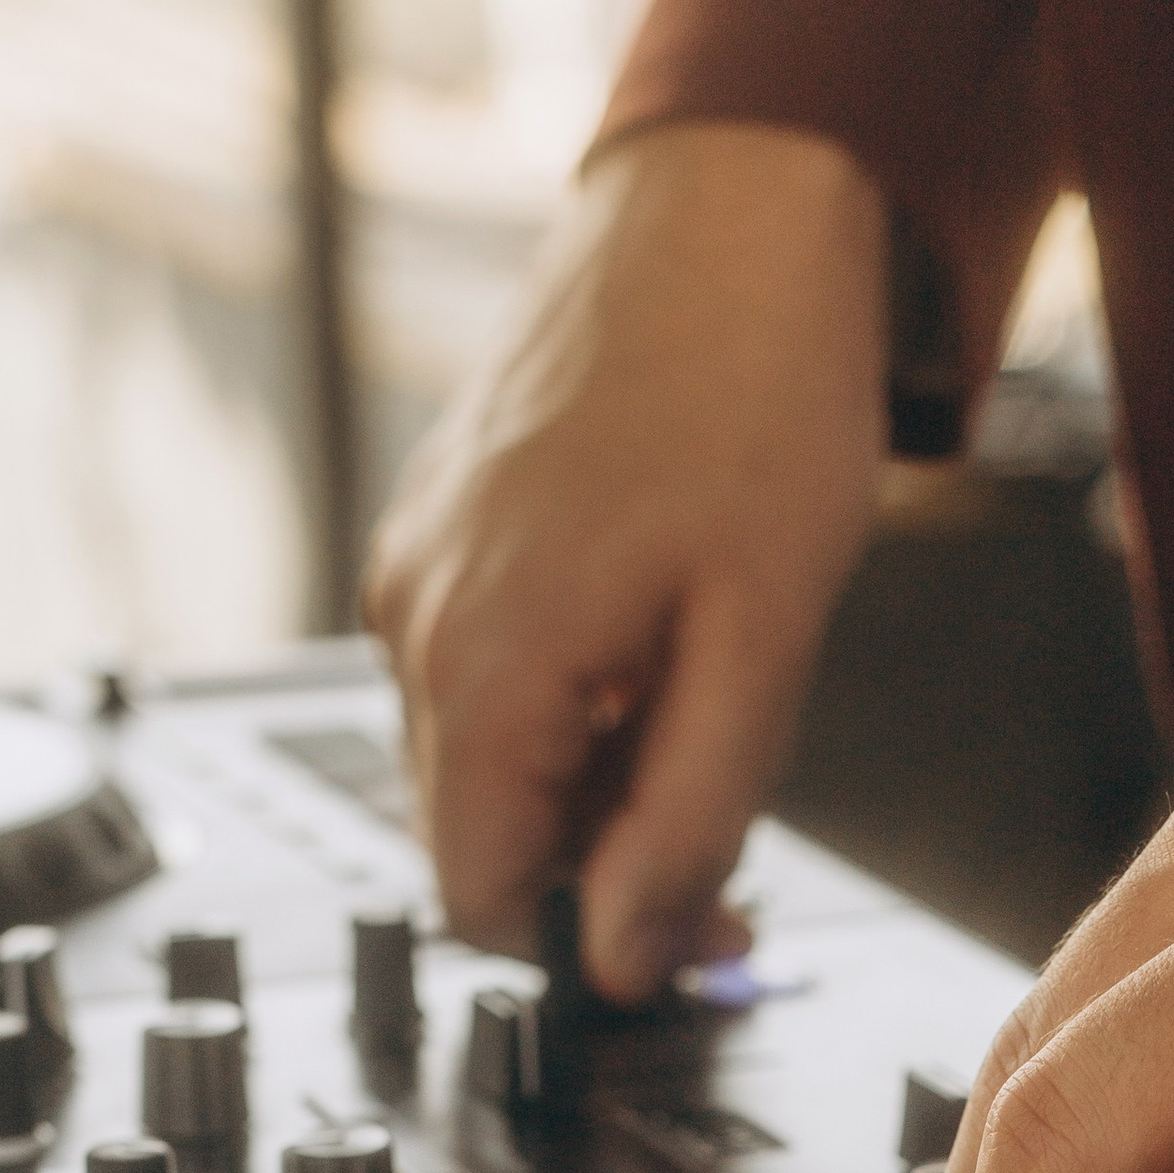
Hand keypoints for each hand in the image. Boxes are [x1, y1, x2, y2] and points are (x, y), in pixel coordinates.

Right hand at [365, 122, 888, 996]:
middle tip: (735, 836)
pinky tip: (659, 638)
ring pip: (485, 759)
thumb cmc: (754, 395)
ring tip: (706, 699)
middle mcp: (412, 619)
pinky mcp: (434, 529)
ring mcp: (412, 566)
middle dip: (598, 865)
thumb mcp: (761, 648)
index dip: (588, 942)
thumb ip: (687, 824)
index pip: (478, 900)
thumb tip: (625, 960)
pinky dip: (569, 701)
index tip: (701, 928)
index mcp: (479, 663)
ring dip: (590, 779)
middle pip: (478, 836)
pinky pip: (484, 673)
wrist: (725, 211)